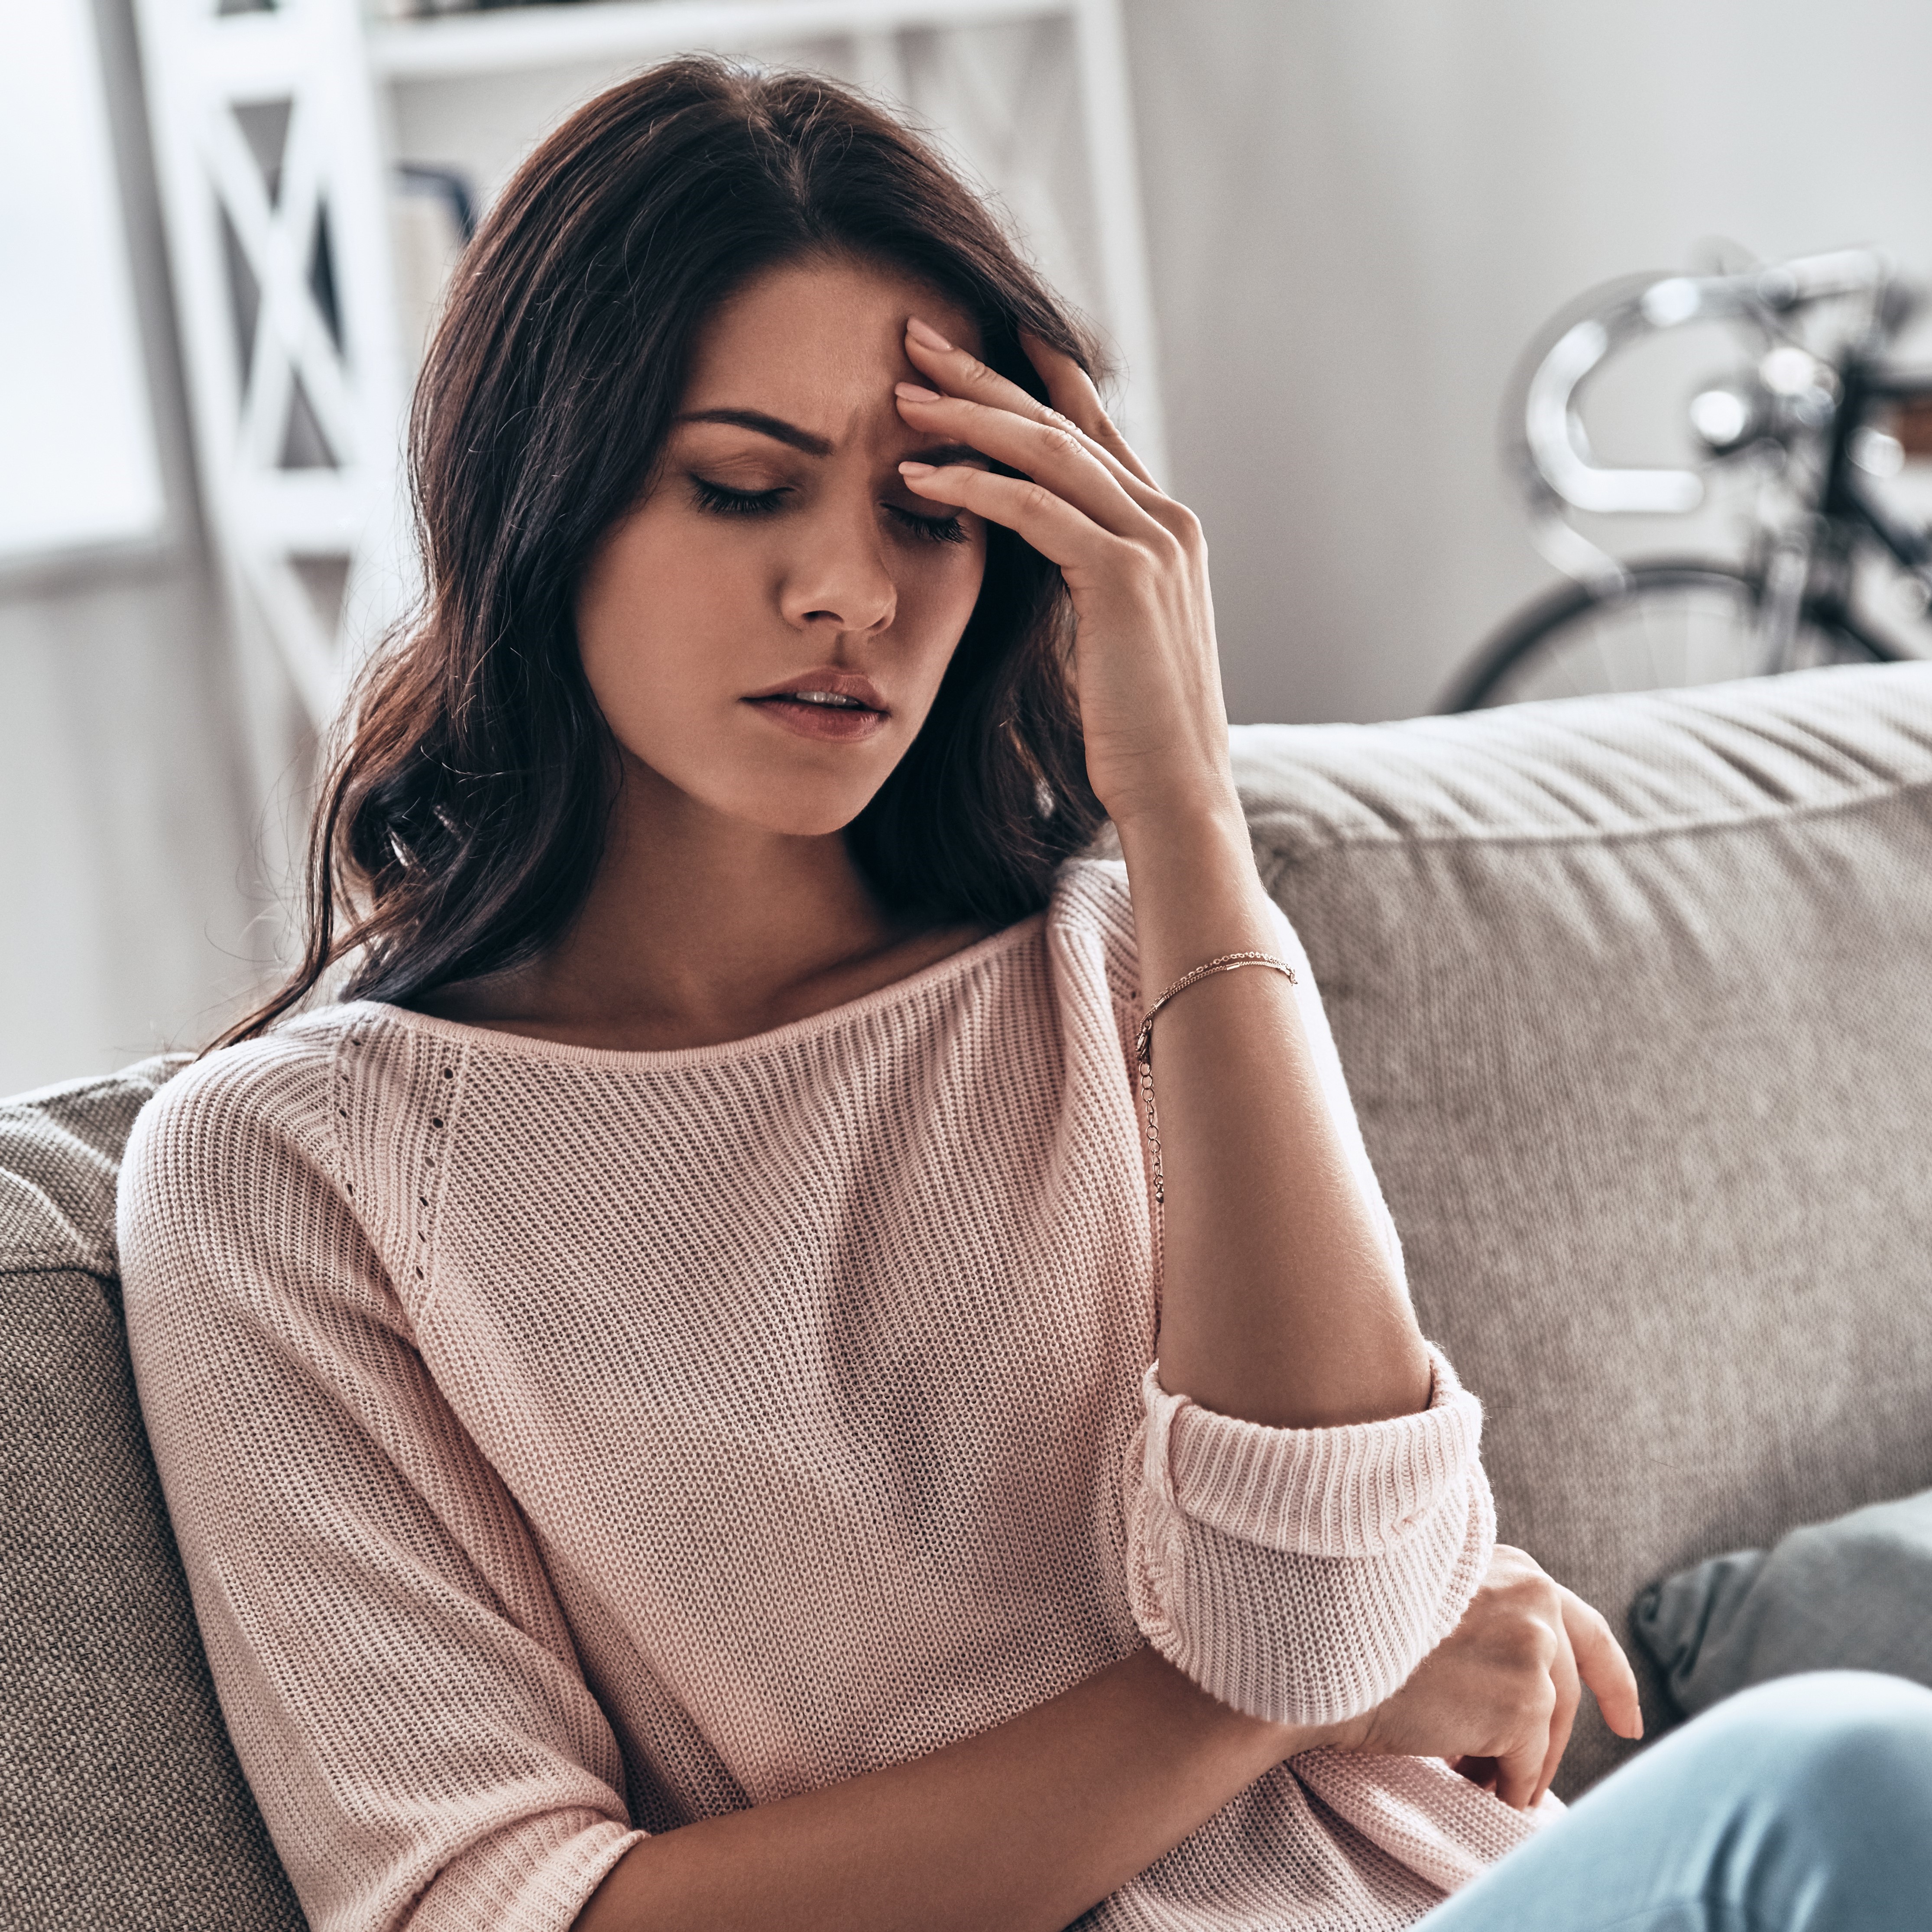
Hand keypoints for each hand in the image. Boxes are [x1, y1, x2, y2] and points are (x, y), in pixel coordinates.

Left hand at [896, 319, 1232, 832]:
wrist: (1177, 792)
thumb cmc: (1132, 733)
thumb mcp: (1106, 637)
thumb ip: (1080, 580)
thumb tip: (1030, 555)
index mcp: (1165, 529)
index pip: (1094, 429)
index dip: (1038, 375)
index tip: (982, 333)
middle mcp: (1167, 520)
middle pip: (1062, 422)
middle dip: (986, 372)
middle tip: (916, 333)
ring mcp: (1153, 543)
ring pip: (1046, 451)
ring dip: (968, 416)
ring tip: (901, 393)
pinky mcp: (1125, 577)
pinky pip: (1035, 509)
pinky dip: (973, 486)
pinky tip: (917, 476)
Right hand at [1332, 1546, 1643, 1809]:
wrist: (1318, 1645)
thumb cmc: (1356, 1624)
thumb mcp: (1435, 1598)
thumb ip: (1488, 1621)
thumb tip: (1519, 1695)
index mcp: (1512, 1567)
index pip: (1582, 1626)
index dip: (1612, 1679)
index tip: (1628, 1722)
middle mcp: (1535, 1596)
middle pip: (1566, 1688)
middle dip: (1548, 1741)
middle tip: (1518, 1779)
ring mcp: (1534, 1648)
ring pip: (1546, 1732)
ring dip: (1516, 1766)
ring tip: (1471, 1779)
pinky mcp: (1525, 1702)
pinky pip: (1525, 1768)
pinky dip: (1502, 1787)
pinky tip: (1464, 1785)